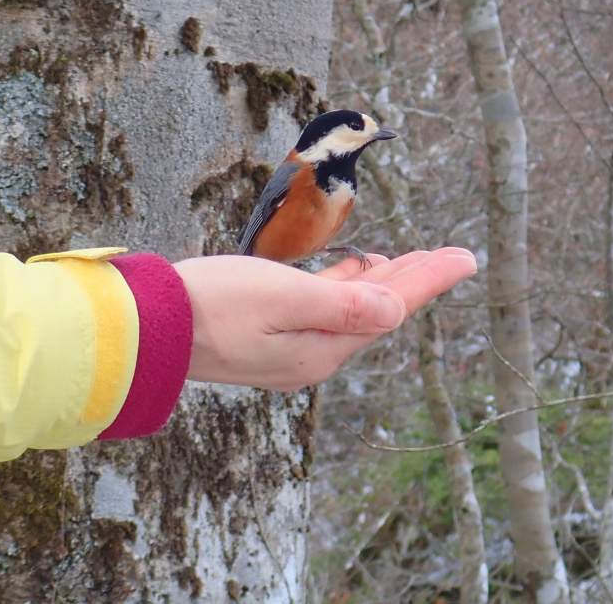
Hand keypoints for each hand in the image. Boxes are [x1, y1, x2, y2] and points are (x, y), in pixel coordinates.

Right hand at [174, 248, 476, 390]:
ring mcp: (291, 349)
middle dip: (416, 280)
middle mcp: (313, 355)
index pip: (390, 309)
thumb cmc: (210, 303)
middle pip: (378, 312)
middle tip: (453, 257)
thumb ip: (342, 304)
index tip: (467, 258)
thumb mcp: (280, 297)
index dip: (429, 279)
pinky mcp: (270, 336)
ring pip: (354, 310)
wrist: (145, 327)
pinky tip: (356, 271)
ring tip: (415, 260)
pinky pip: (326, 311)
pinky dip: (349, 288)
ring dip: (385, 283)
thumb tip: (396, 309)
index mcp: (321, 349)